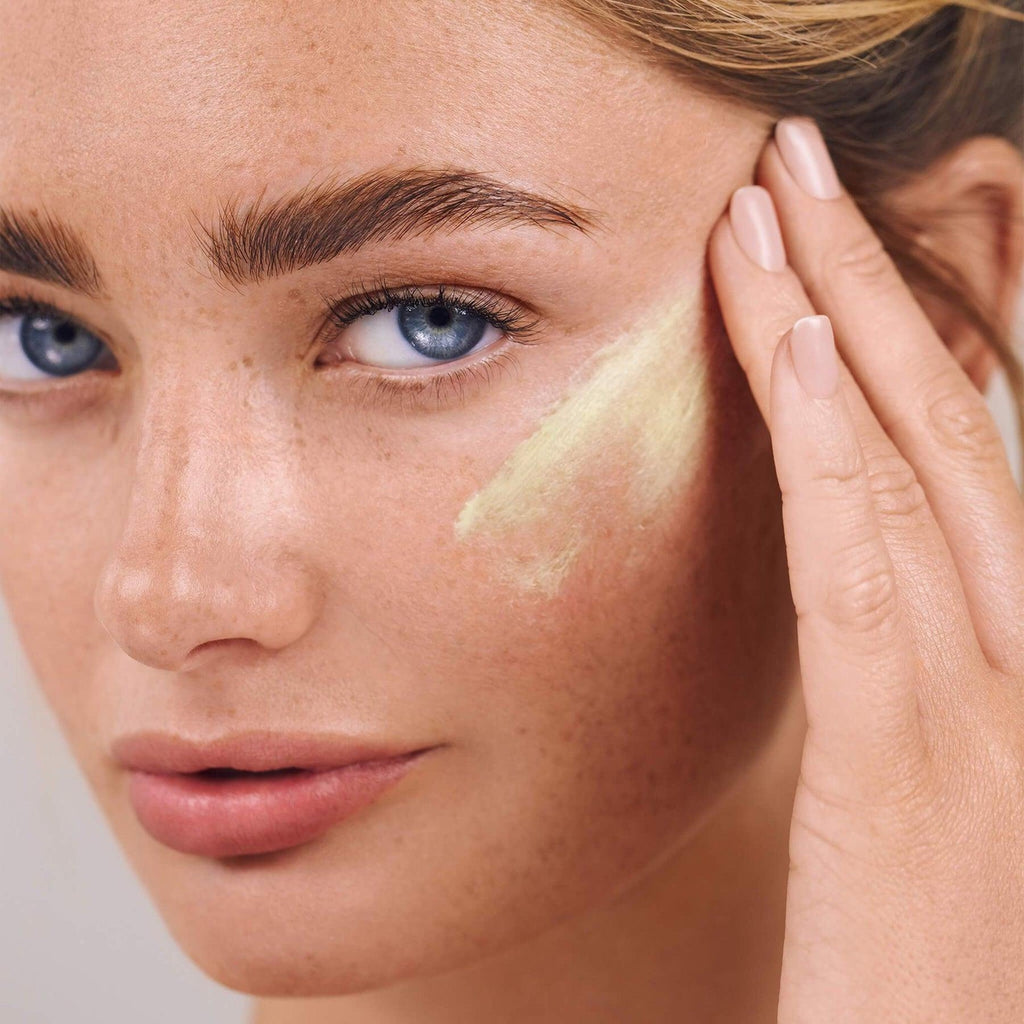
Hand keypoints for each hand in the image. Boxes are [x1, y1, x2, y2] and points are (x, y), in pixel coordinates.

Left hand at [707, 116, 1023, 1022]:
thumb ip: (913, 634)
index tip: (857, 218)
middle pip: (942, 406)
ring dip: (828, 316)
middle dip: (868, 268)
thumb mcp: (942, 751)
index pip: (976, 432)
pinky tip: (785, 348)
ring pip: (899, 456)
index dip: (925, 304)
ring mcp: (982, 692)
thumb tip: (860, 526)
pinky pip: (858, 564)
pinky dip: (822, 446)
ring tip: (765, 206)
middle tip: (798, 162)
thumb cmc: (947, 931)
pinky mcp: (900, 753)